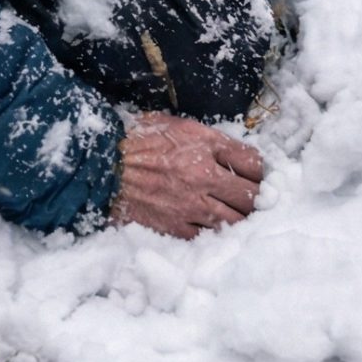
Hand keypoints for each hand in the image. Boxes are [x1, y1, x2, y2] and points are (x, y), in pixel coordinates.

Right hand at [111, 113, 262, 237]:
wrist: (101, 167)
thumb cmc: (134, 141)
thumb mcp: (173, 124)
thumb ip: (204, 138)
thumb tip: (231, 151)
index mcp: (203, 145)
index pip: (253, 162)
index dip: (260, 171)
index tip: (256, 175)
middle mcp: (202, 175)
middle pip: (252, 196)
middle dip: (257, 198)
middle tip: (254, 200)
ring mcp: (190, 204)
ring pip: (236, 221)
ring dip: (240, 220)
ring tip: (238, 217)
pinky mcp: (176, 226)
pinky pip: (209, 236)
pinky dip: (214, 233)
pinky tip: (213, 228)